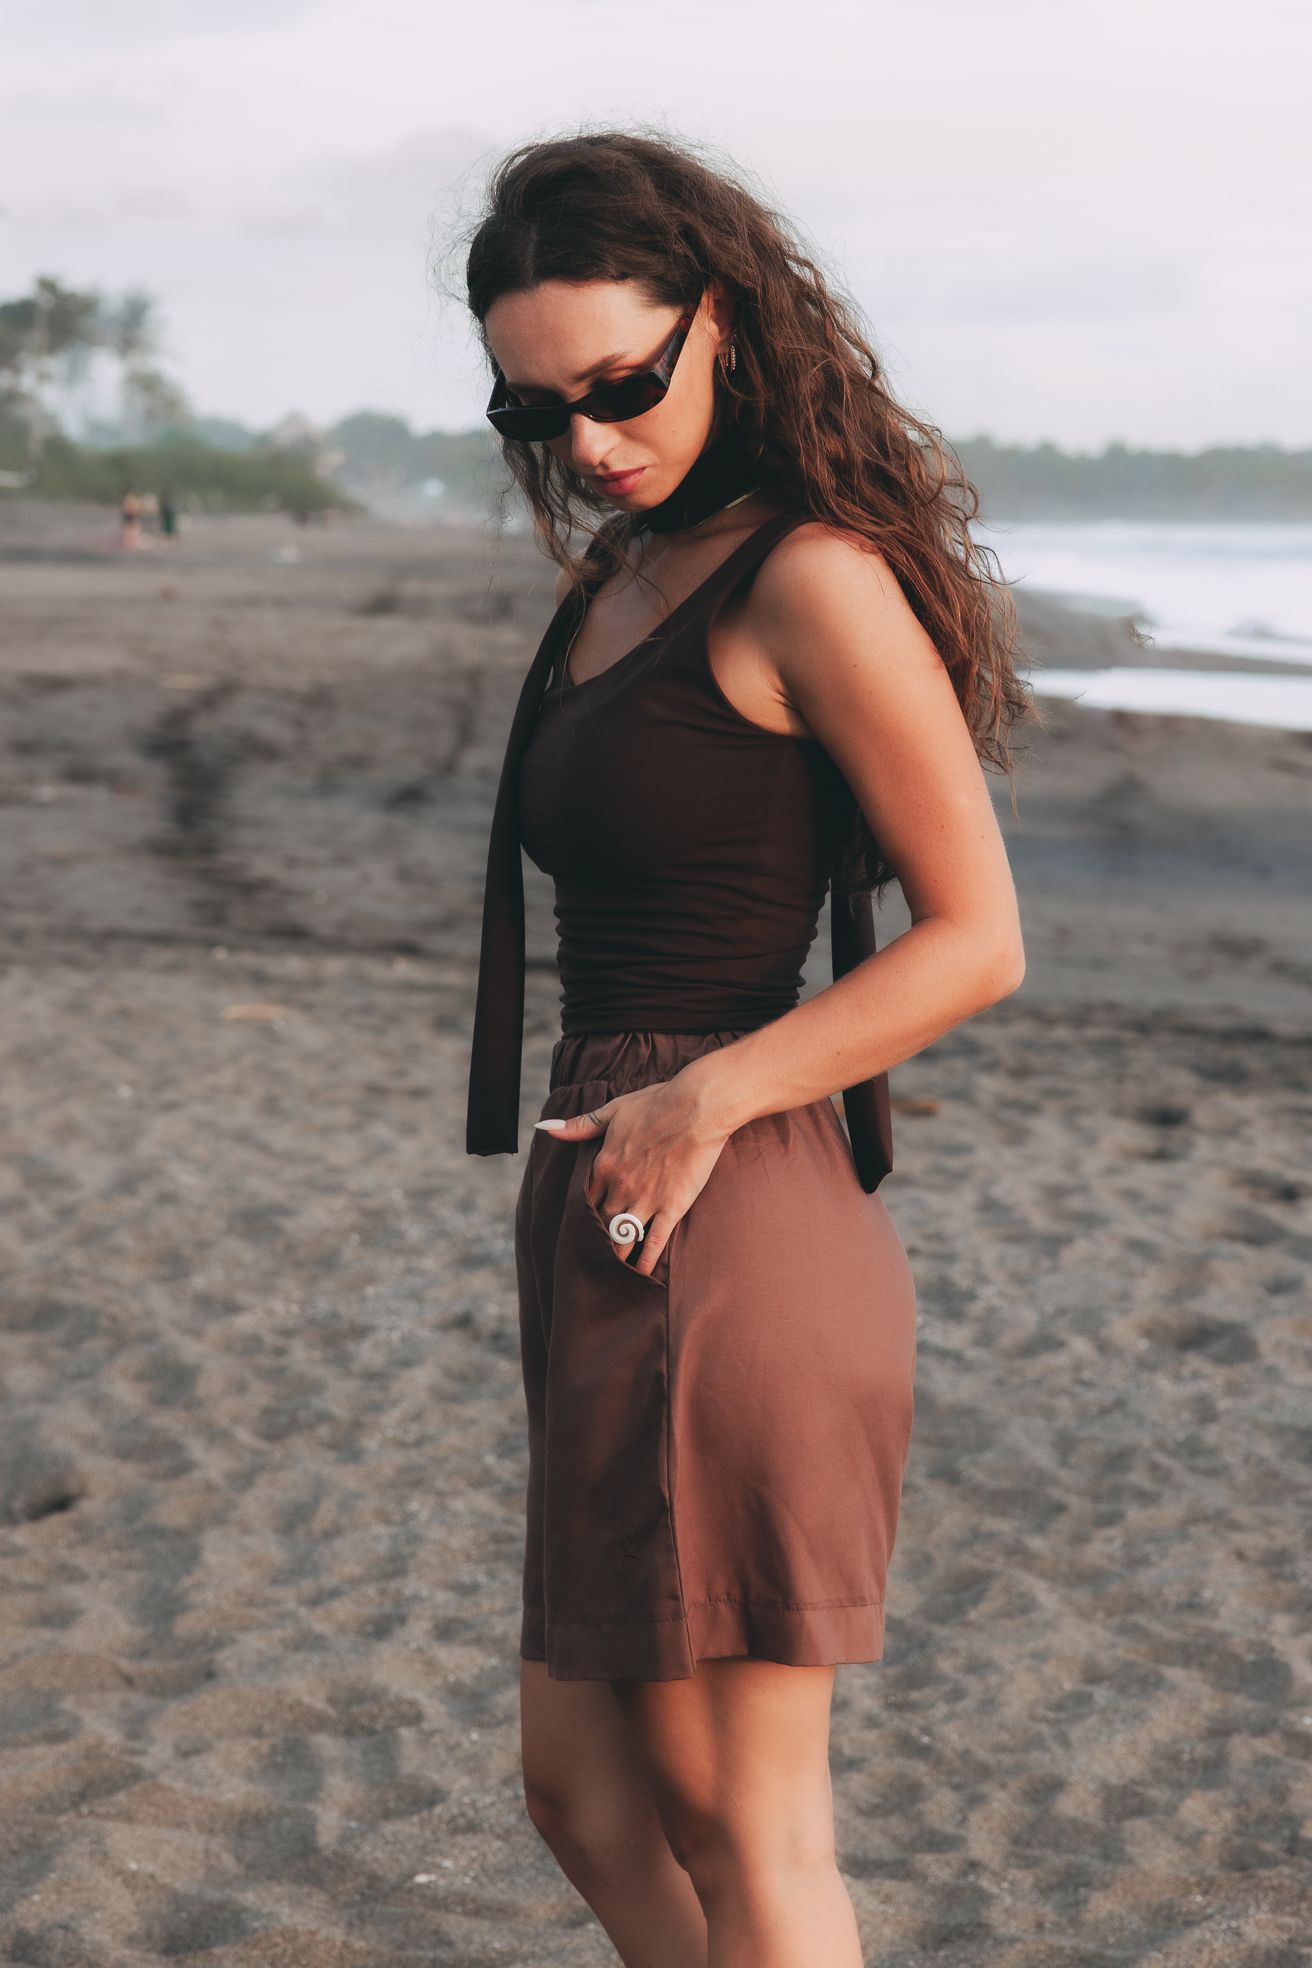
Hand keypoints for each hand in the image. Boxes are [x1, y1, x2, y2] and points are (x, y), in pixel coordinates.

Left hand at [533, 1073, 731, 1278]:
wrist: (696, 1107)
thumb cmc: (657, 1104)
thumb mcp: (613, 1110)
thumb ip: (581, 1125)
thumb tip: (547, 1127)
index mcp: (604, 1165)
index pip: (586, 1199)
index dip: (584, 1215)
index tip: (581, 1228)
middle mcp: (620, 1186)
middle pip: (601, 1222)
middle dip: (596, 1239)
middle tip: (591, 1258)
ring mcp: (646, 1199)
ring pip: (623, 1235)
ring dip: (615, 1254)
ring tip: (609, 1273)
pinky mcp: (671, 1206)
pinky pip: (654, 1241)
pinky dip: (645, 1260)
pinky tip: (640, 1274)